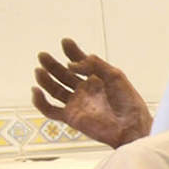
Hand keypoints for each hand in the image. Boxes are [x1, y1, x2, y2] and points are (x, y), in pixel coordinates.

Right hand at [32, 38, 152, 147]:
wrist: (132, 126)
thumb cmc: (129, 103)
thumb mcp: (115, 76)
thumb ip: (94, 65)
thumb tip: (71, 65)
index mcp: (96, 79)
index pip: (79, 63)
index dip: (72, 52)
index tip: (65, 42)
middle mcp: (85, 91)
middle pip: (63, 75)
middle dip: (52, 64)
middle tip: (43, 55)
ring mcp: (77, 104)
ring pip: (54, 90)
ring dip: (45, 79)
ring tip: (40, 69)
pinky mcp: (71, 117)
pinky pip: (50, 110)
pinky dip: (40, 102)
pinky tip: (36, 90)